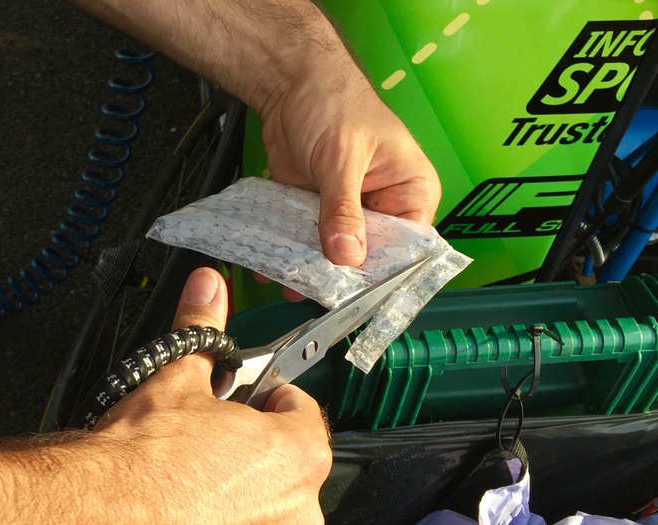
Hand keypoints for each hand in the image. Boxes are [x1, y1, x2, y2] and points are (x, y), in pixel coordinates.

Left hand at [71, 0, 440, 267]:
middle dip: (343, 277)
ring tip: (288, 286)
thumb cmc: (334, 103)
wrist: (289, 81)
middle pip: (370, 257)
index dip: (384, 273)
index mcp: (412, 191)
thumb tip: (346, 257)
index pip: (408, 246)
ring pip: (335, 253)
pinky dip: (291, 253)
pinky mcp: (317, 210)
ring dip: (312, 269)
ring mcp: (349, 211)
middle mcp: (385, 207)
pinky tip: (271, 269)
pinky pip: (307, 240)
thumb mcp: (343, 158)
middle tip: (316, 296)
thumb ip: (343, 208)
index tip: (357, 297)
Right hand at [96, 268, 330, 522]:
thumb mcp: (178, 378)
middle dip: (253, 438)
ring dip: (242, 478)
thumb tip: (208, 289)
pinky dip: (229, 509)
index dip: (265, 394)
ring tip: (197, 467)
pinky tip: (192, 498)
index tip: (242, 396)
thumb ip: (204, 330)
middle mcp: (299, 505)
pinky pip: (250, 518)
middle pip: (287, 454)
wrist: (98, 510)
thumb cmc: (142, 457)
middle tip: (213, 432)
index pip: (300, 408)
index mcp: (300, 453)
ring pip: (267, 493)